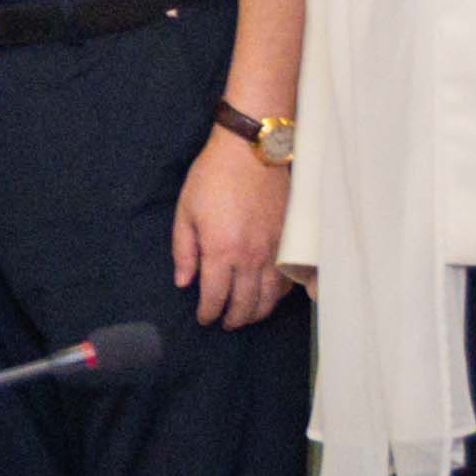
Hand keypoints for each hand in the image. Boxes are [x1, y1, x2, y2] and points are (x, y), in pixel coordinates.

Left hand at [172, 136, 289, 328]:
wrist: (252, 152)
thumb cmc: (212, 178)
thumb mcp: (185, 212)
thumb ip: (184, 251)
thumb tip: (184, 283)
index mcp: (220, 251)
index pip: (215, 297)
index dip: (209, 313)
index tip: (204, 319)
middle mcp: (251, 257)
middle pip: (246, 304)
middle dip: (234, 319)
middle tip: (225, 323)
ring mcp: (276, 251)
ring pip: (270, 297)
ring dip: (258, 312)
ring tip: (246, 316)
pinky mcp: (291, 241)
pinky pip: (289, 280)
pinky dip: (279, 295)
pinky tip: (270, 296)